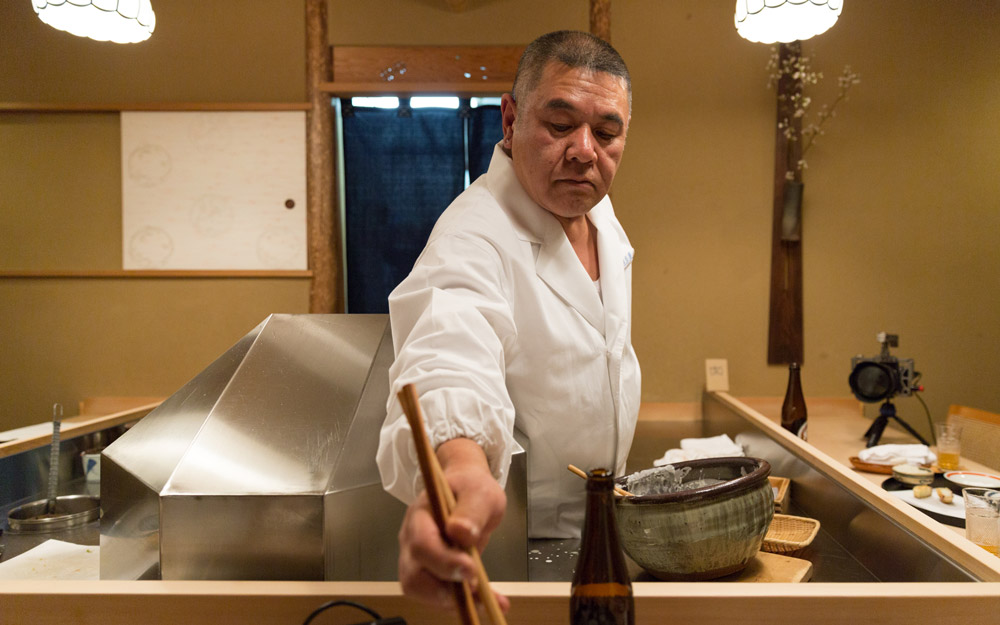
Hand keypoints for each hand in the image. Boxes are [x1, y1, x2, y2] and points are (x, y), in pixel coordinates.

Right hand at [397, 438, 509, 612]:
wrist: (467, 491)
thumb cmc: (471, 488)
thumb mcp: (480, 492)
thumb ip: (471, 510)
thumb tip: (460, 532)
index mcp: (422, 515)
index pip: (422, 543)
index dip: (443, 561)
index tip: (471, 569)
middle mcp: (412, 539)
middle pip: (413, 575)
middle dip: (443, 590)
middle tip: (476, 590)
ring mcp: (418, 559)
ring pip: (422, 591)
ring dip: (453, 601)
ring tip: (485, 599)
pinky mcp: (430, 573)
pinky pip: (438, 595)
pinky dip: (462, 602)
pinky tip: (487, 600)